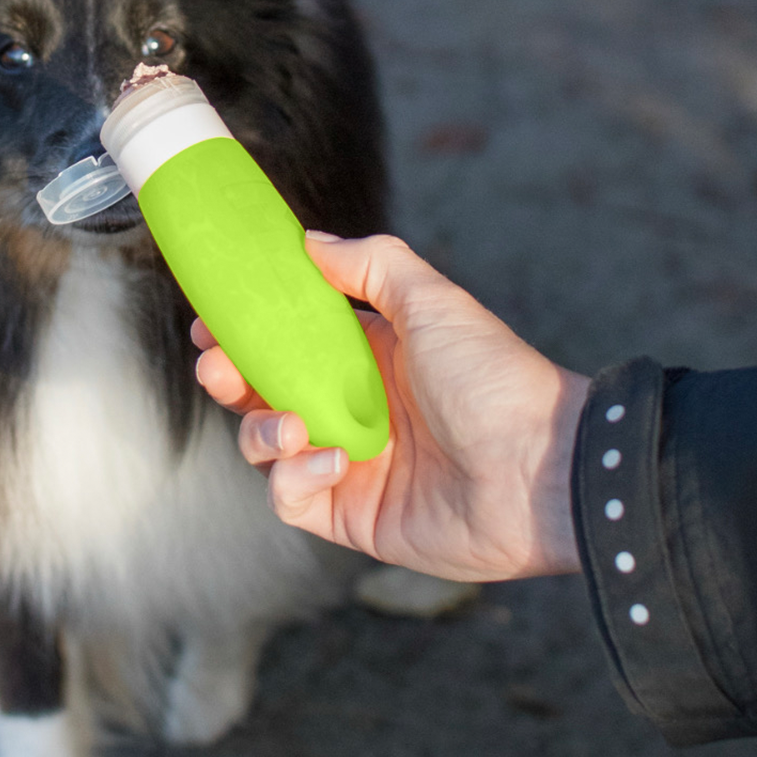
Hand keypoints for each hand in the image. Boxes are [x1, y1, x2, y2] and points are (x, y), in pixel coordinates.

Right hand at [193, 234, 589, 580]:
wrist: (544, 471)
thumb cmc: (495, 381)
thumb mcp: (433, 303)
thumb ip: (371, 264)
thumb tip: (310, 240)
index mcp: (367, 359)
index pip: (286, 343)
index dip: (244, 333)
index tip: (213, 321)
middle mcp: (351, 410)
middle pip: (262, 394)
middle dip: (229, 379)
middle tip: (216, 367)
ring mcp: (348, 465)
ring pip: (267, 446)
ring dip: (263, 431)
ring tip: (295, 425)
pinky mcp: (350, 515)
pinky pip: (290, 498)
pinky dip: (295, 479)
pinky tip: (333, 461)